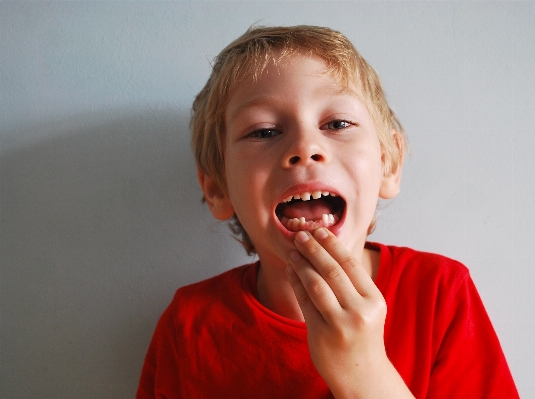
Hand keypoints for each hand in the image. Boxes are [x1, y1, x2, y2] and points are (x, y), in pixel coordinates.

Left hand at [286, 228, 412, 397]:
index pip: (351, 264)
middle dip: (314, 249)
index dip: (332, 244)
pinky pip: (305, 302)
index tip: (319, 230)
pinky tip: (291, 271)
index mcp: (374, 301)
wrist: (362, 376)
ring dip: (302, 264)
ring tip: (293, 251)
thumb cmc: (363, 336)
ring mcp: (340, 324)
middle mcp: (360, 311)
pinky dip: (296, 283)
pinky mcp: (321, 334)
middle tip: (301, 235)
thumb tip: (327, 250)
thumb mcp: (367, 308)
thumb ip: (353, 284)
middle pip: (332, 271)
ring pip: (316, 285)